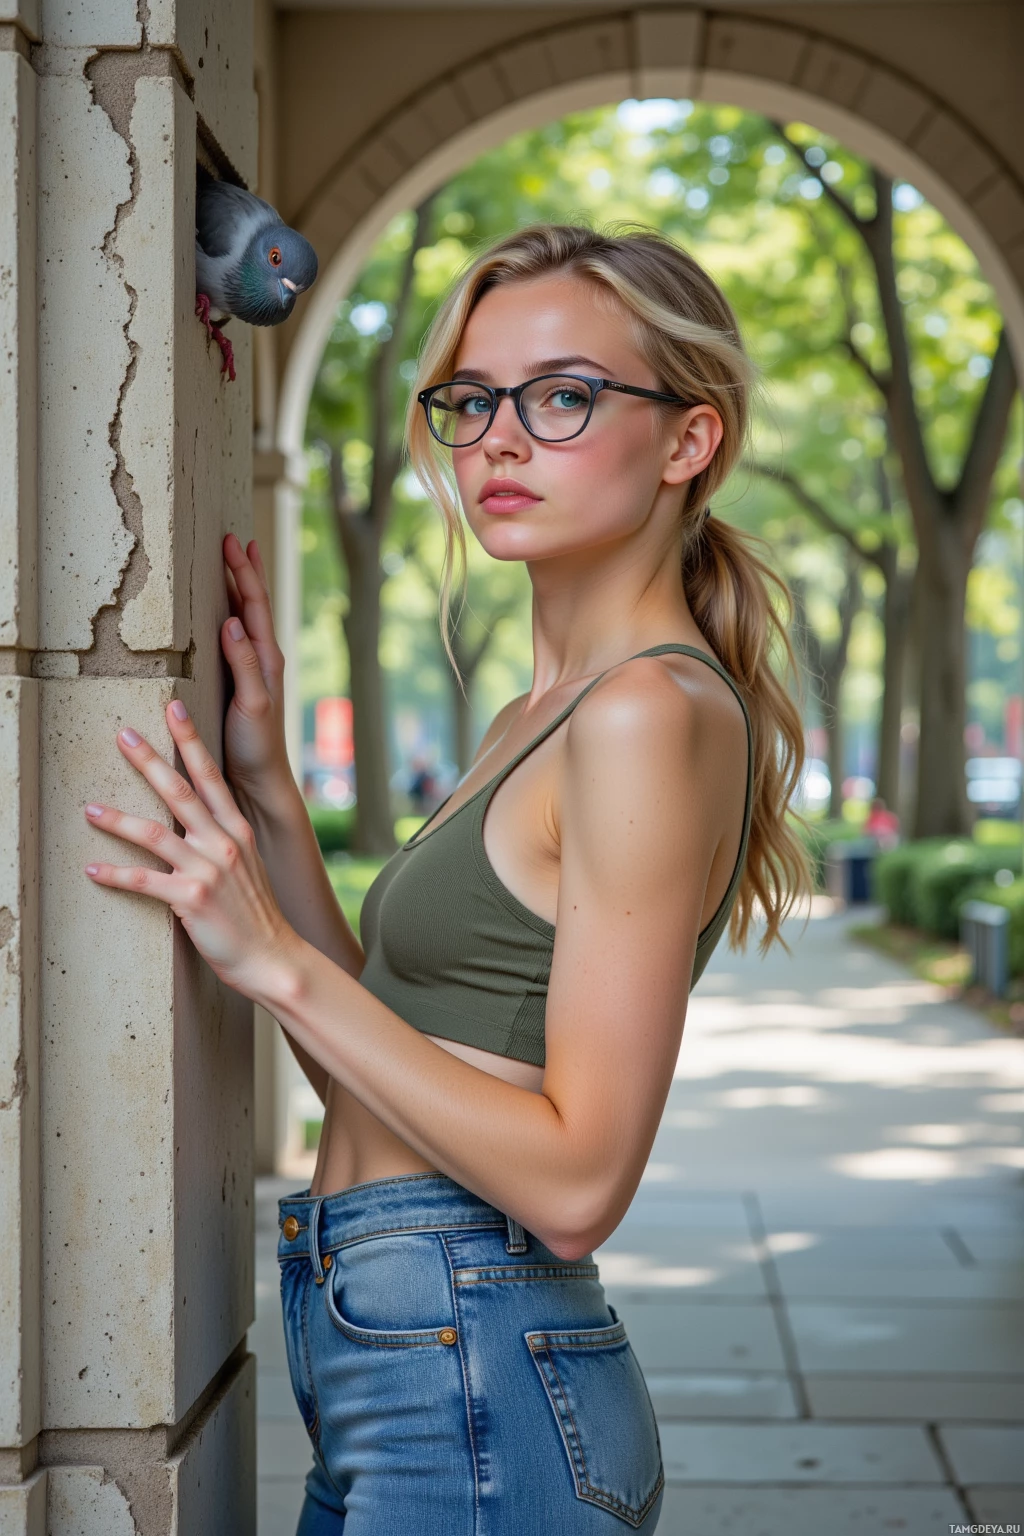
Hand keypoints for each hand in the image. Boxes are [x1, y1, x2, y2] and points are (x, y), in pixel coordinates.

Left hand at [82, 702, 299, 999]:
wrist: (274, 956)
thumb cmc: (258, 915)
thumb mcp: (249, 866)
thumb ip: (224, 840)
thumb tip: (200, 823)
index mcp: (237, 830)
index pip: (211, 775)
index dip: (191, 740)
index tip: (175, 709)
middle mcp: (223, 843)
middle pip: (180, 791)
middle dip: (149, 760)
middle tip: (124, 735)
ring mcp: (208, 870)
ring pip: (155, 833)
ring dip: (118, 820)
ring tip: (89, 809)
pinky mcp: (191, 899)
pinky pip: (145, 882)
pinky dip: (116, 875)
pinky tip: (93, 869)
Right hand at [221, 531, 291, 804]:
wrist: (261, 780)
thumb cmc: (258, 746)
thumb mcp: (251, 704)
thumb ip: (244, 664)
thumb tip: (232, 621)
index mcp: (267, 658)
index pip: (254, 605)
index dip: (244, 572)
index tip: (232, 541)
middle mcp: (263, 659)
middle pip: (254, 604)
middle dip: (245, 571)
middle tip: (234, 539)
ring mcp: (253, 670)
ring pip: (246, 618)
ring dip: (240, 589)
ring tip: (234, 563)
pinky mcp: (241, 682)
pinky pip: (235, 638)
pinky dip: (229, 615)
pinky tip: (220, 613)